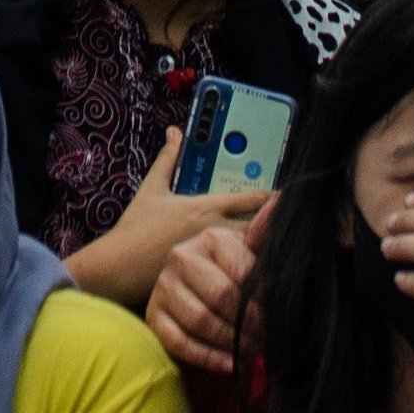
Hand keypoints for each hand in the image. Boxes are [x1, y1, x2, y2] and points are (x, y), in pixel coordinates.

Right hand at [64, 128, 270, 311]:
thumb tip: (174, 133)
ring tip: (286, 252)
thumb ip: (167, 159)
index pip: (250, 200)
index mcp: (205, 207)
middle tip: (295, 225)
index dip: (273, 198)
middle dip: (276, 227)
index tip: (290, 197)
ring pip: (252, 253)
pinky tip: (261, 278)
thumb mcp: (152, 189)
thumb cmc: (135, 229)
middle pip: (259, 228)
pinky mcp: (207, 279)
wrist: (118, 267)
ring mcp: (213, 257)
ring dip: (267, 251)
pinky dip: (251, 274)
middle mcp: (214, 230)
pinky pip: (237, 276)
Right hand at [148, 210, 266, 375]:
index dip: (263, 301)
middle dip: (248, 324)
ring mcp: (163, 286)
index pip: (242, 271)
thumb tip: (279, 205)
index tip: (278, 318)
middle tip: (266, 341)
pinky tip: (229, 365)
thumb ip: (262, 236)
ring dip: (230, 342)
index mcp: (209, 237)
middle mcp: (181, 257)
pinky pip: (179, 342)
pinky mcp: (153, 315)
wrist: (184, 289)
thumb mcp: (246, 254)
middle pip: (220, 296)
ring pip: (200, 320)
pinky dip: (207, 357)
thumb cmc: (227, 272)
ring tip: (251, 352)